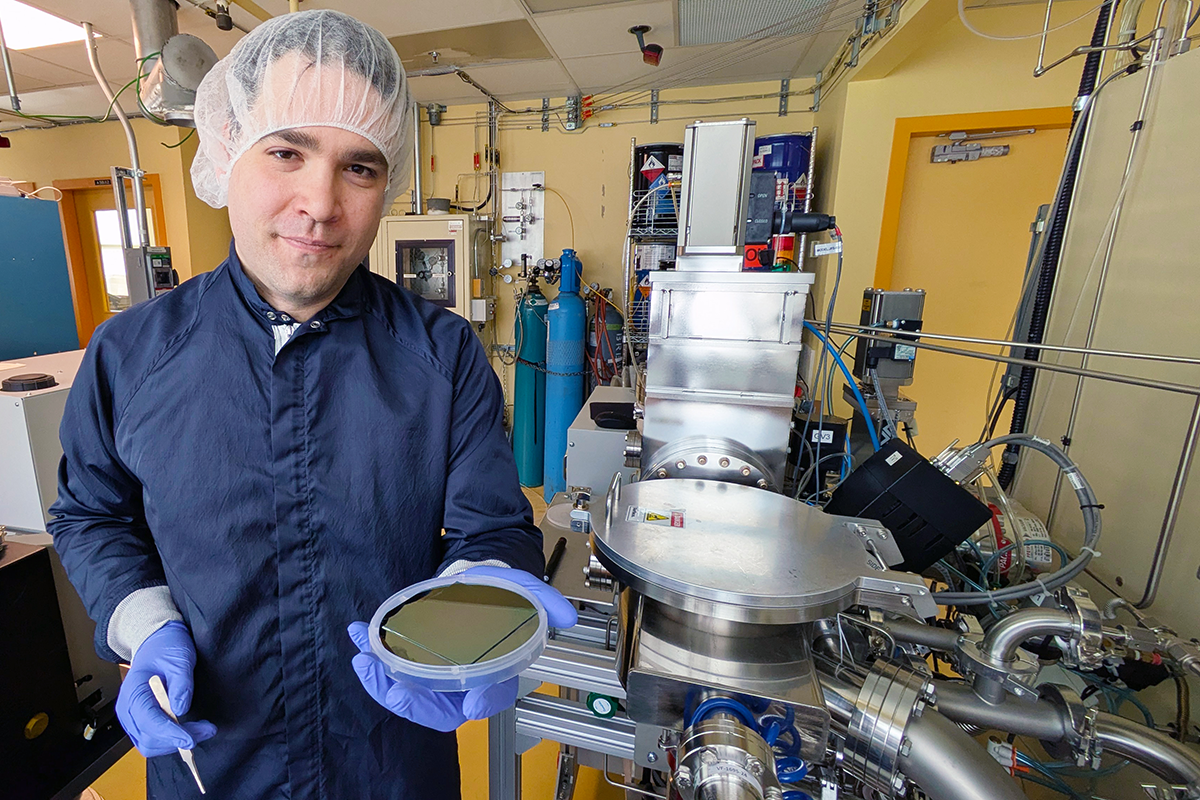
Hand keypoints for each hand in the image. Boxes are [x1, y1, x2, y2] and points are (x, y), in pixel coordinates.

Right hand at [116, 621, 216, 756]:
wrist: (157, 643)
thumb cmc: (165, 648)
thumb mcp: (179, 659)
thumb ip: (180, 683)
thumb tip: (180, 708)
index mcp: (133, 693)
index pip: (149, 721)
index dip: (170, 733)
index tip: (191, 739)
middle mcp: (128, 710)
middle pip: (148, 739)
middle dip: (177, 740)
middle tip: (206, 729)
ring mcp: (132, 718)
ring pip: (150, 744)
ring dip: (175, 742)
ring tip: (201, 729)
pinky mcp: (141, 721)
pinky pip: (152, 739)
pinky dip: (170, 740)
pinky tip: (188, 730)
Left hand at [347, 566, 577, 731]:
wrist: (471, 580)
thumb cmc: (497, 592)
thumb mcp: (523, 588)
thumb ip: (544, 600)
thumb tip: (566, 617)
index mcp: (493, 671)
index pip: (492, 696)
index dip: (485, 702)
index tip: (473, 703)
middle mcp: (461, 680)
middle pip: (440, 709)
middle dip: (414, 704)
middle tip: (395, 689)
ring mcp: (433, 673)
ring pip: (409, 695)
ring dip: (381, 683)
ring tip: (365, 661)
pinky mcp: (410, 660)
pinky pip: (389, 671)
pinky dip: (371, 659)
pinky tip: (358, 639)